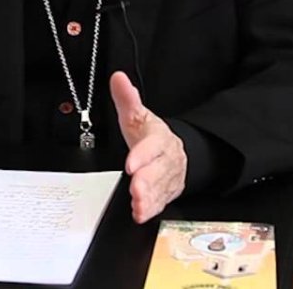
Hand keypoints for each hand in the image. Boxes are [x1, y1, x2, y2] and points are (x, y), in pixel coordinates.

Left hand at [110, 71, 187, 222]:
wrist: (174, 151)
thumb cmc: (151, 135)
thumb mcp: (138, 116)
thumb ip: (127, 99)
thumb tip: (117, 78)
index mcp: (159, 137)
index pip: (152, 145)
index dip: (142, 155)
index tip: (130, 163)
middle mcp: (167, 158)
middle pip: (158, 170)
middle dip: (147, 181)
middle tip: (135, 189)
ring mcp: (169, 176)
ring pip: (161, 188)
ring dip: (149, 198)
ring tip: (138, 205)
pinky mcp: (169, 191)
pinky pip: (162, 201)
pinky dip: (151, 209)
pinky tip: (140, 213)